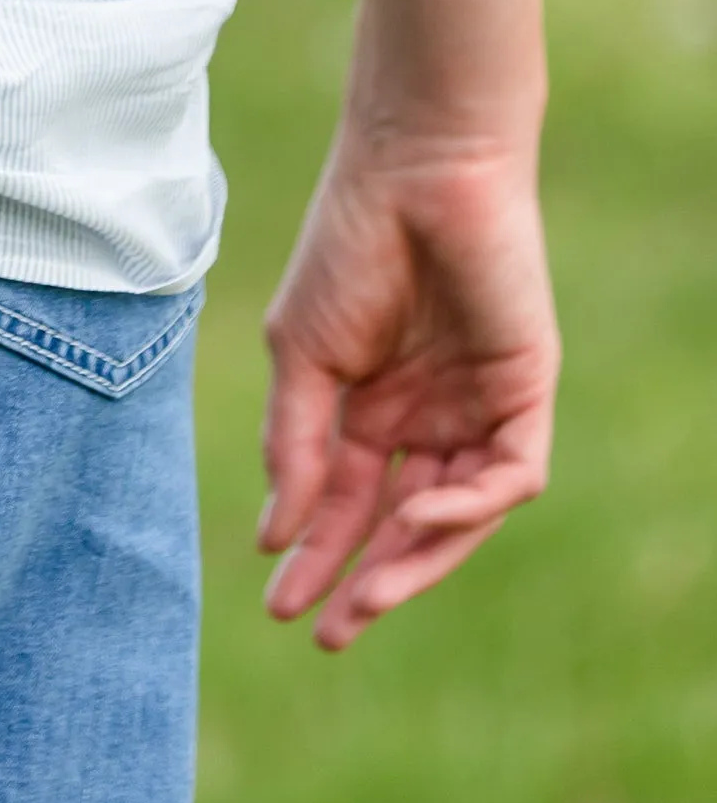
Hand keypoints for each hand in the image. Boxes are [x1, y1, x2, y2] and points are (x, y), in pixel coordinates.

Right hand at [258, 138, 557, 650]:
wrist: (415, 170)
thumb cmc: (345, 245)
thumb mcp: (301, 353)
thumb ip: (294, 442)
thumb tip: (277, 533)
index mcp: (369, 405)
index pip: (345, 500)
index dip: (315, 554)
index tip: (279, 606)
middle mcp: (427, 417)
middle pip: (400, 521)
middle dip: (366, 579)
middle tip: (329, 631)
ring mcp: (478, 409)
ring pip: (458, 515)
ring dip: (414, 560)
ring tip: (367, 600)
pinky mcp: (526, 395)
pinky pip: (508, 477)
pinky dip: (466, 507)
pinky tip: (416, 513)